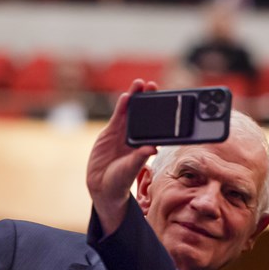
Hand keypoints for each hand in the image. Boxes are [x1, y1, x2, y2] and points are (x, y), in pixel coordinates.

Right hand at [86, 79, 158, 234]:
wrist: (102, 185)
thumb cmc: (120, 180)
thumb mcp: (131, 169)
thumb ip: (139, 157)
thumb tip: (153, 149)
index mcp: (145, 144)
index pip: (155, 126)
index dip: (160, 113)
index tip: (166, 101)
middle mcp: (135, 136)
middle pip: (143, 114)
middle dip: (147, 99)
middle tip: (153, 85)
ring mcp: (122, 133)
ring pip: (130, 111)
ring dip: (134, 98)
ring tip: (139, 84)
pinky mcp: (110, 132)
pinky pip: (117, 117)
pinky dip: (122, 107)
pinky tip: (126, 97)